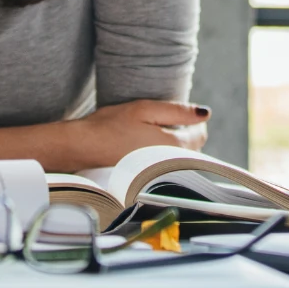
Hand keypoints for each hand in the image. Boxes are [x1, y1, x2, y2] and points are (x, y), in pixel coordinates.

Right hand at [66, 99, 210, 168]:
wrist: (82, 147)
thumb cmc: (111, 125)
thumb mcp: (146, 109)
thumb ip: (177, 111)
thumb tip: (206, 113)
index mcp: (173, 146)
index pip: (200, 135)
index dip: (194, 121)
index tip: (179, 113)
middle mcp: (169, 164)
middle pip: (191, 148)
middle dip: (185, 134)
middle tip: (165, 120)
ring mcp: (157, 173)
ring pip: (178, 158)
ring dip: (174, 145)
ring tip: (153, 132)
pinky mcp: (146, 178)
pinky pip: (164, 165)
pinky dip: (162, 155)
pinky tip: (144, 146)